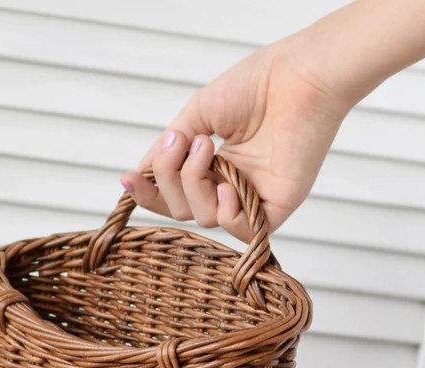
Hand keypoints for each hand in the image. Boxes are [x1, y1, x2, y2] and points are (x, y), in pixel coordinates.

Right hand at [121, 38, 350, 240]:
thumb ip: (166, 148)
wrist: (297, 79)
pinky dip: (226, 212)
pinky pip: (238, 230)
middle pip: (180, 209)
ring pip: (203, 218)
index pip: (172, 194)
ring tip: (210, 147)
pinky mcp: (274, 209)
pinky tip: (230, 185)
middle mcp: (229, 185)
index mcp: (212, 166)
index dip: (148, 192)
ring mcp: (250, 199)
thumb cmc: (253, 87)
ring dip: (195, 184)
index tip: (127, 179)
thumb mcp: (195, 115)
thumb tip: (135, 174)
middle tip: (184, 142)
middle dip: (169, 179)